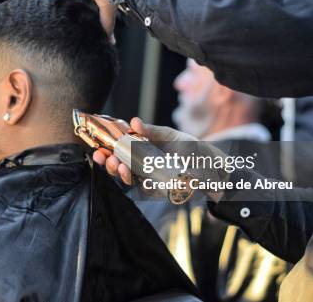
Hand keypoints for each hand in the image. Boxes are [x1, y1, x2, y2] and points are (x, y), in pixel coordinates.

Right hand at [93, 117, 229, 201]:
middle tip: (103, 157)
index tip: (99, 145)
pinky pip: (140, 188)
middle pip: (119, 165)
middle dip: (107, 162)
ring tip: (116, 165)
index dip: (107, 148)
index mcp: (142, 150)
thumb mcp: (170, 135)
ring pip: (127, 178)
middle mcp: (142, 165)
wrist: (212, 166)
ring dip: (118, 172)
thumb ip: (151, 131)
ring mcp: (148, 178)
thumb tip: (133, 122)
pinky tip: (129, 173)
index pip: (120, 149)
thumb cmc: (191, 149)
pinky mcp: (156, 190)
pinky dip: (133, 182)